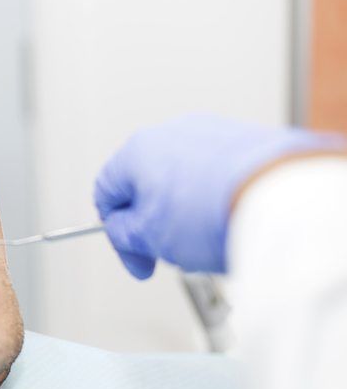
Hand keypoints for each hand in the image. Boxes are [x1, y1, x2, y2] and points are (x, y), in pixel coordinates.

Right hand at [94, 114, 343, 278]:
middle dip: (156, 221)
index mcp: (137, 150)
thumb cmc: (213, 212)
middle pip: (149, 185)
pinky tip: (231, 221)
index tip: (136, 255)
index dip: (117, 232)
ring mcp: (211, 133)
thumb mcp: (150, 238)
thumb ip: (124, 234)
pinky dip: (218, 198)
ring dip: (188, 211)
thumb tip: (124, 231)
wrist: (282, 197)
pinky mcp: (246, 140)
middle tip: (171, 251)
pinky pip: (219, 174)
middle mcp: (171, 133)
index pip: (107, 193)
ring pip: (185, 180)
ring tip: (208, 239)